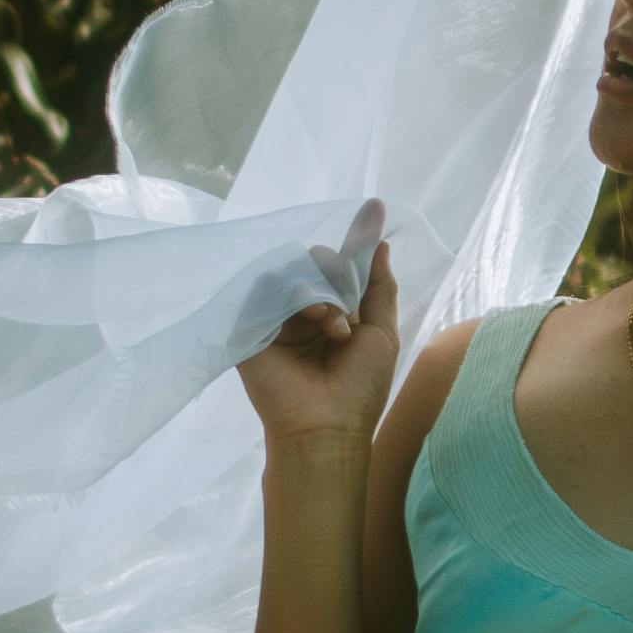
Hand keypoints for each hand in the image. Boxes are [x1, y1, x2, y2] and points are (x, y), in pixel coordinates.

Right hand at [240, 236, 399, 448]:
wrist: (325, 425)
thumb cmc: (360, 388)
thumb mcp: (382, 334)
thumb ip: (380, 288)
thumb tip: (381, 245)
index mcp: (335, 314)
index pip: (341, 267)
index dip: (356, 241)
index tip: (375, 206)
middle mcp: (304, 313)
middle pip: (316, 262)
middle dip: (337, 277)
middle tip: (347, 312)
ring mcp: (276, 319)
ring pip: (292, 271)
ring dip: (320, 292)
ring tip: (332, 326)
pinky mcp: (251, 325)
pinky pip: (266, 285)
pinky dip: (294, 295)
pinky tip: (311, 320)